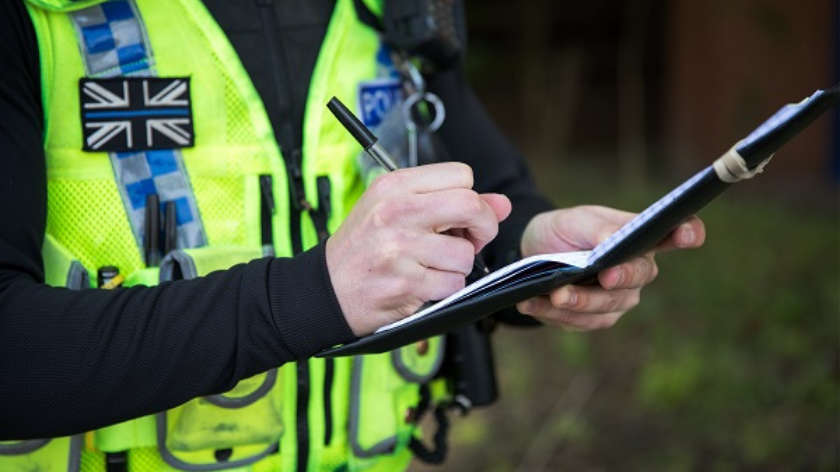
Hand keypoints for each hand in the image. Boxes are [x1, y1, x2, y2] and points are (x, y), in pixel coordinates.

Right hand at [327, 162, 511, 335]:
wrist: (326, 289)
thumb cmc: (364, 247)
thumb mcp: (398, 210)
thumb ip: (451, 203)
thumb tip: (502, 203)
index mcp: (395, 186)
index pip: (461, 175)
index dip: (471, 197)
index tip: (461, 217)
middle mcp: (396, 211)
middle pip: (470, 206)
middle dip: (482, 228)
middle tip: (469, 240)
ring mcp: (400, 248)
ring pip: (465, 254)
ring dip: (458, 267)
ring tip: (432, 266)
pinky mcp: (405, 283)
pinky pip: (452, 285)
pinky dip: (444, 289)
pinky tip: (422, 284)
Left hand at [517, 205, 704, 330]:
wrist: (532, 251)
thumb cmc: (565, 230)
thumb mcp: (578, 219)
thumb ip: (599, 229)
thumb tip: (611, 242)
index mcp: (640, 239)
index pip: (674, 234)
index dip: (687, 233)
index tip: (689, 234)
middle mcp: (636, 271)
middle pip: (638, 278)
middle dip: (621, 278)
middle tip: (604, 275)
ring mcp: (616, 298)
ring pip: (606, 307)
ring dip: (579, 302)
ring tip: (555, 294)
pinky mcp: (592, 318)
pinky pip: (578, 322)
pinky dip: (553, 313)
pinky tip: (531, 302)